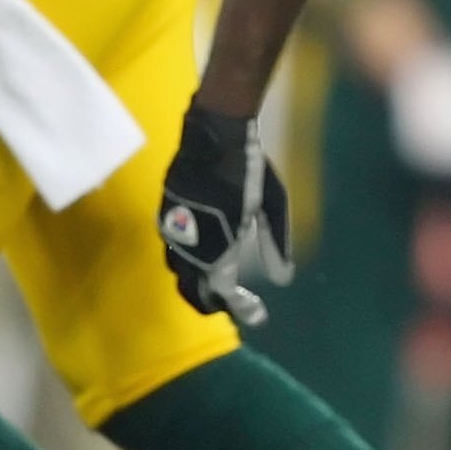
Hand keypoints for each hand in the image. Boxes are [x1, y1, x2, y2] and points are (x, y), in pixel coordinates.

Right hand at [158, 103, 292, 322]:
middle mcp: (189, 243)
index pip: (222, 291)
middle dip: (210, 302)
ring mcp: (173, 228)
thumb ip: (275, 244)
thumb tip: (284, 280)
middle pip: (191, 289)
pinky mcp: (166, 213)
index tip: (258, 315)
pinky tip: (205, 254)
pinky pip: (173, 248)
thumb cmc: (249, 169)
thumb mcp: (271, 206)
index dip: (239, 307)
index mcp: (217, 245)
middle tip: (234, 304)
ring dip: (197, 282)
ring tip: (219, 284)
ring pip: (179, 270)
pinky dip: (188, 261)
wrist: (214, 134)